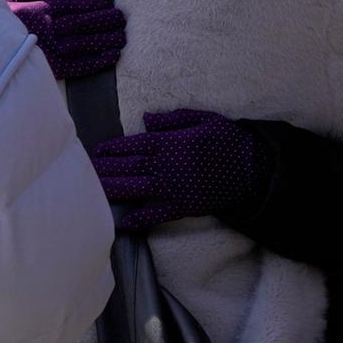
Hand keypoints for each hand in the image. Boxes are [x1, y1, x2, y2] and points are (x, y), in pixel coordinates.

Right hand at [4, 0, 127, 81]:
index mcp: (38, 10)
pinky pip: (78, 66)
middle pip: (82, 23)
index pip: (71, 5)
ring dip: (106, 40)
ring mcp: (48, 50)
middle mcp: (46, 29)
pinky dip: (97, 61)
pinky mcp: (49, 70)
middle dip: (104, 21)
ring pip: (84, 43)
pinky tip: (112, 56)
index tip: (108, 3)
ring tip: (122, 37)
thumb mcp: (10, 1)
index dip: (91, 4)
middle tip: (122, 19)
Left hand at [88, 109, 262, 231]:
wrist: (255, 169)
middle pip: (129, 167)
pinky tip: (122, 222)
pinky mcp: (184, 206)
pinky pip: (157, 215)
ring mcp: (174, 188)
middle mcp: (168, 165)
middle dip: (106, 169)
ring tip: (94, 189)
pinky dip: (139, 219)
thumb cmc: (231, 140)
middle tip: (86, 170)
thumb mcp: (204, 119)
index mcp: (172, 142)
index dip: (114, 148)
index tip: (98, 150)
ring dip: (113, 190)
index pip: (135, 144)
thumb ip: (173, 119)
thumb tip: (146, 120)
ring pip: (136, 189)